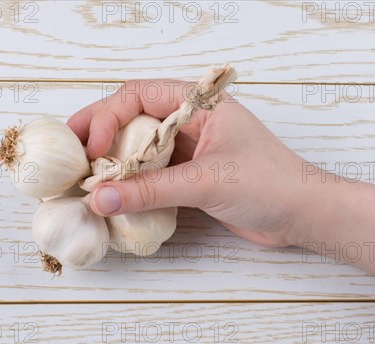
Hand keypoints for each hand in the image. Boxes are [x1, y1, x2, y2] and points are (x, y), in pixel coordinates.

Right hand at [67, 80, 310, 247]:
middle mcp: (192, 123)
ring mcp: (192, 151)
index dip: (107, 117)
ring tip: (83, 180)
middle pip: (134, 120)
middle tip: (69, 157)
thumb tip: (99, 199)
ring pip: (141, 149)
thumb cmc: (270, 184)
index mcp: (199, 105)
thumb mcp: (206, 182)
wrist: (305, 216)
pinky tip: (112, 196)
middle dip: (100, 136)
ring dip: (113, 163)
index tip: (90, 149)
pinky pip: (153, 175)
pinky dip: (131, 185)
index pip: (139, 95)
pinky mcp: (193, 178)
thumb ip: (150, 191)